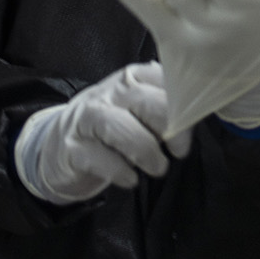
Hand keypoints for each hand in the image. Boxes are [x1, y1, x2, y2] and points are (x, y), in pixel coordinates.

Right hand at [13, 63, 188, 204]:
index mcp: (131, 79)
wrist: (59, 145)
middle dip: (169, 128)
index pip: (163, 80)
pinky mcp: (72, 148)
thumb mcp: (138, 111)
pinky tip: (131, 179)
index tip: (192, 124)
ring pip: (121, 128)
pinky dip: (121, 172)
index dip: (184, 104)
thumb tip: (200, 114)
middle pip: (145, 102)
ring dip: (146, 151)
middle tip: (179, 151)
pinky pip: (100, 158)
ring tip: (158, 168)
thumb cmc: (112, 128)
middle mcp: (108, 93)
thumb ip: (165, 108)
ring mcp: (86, 118)